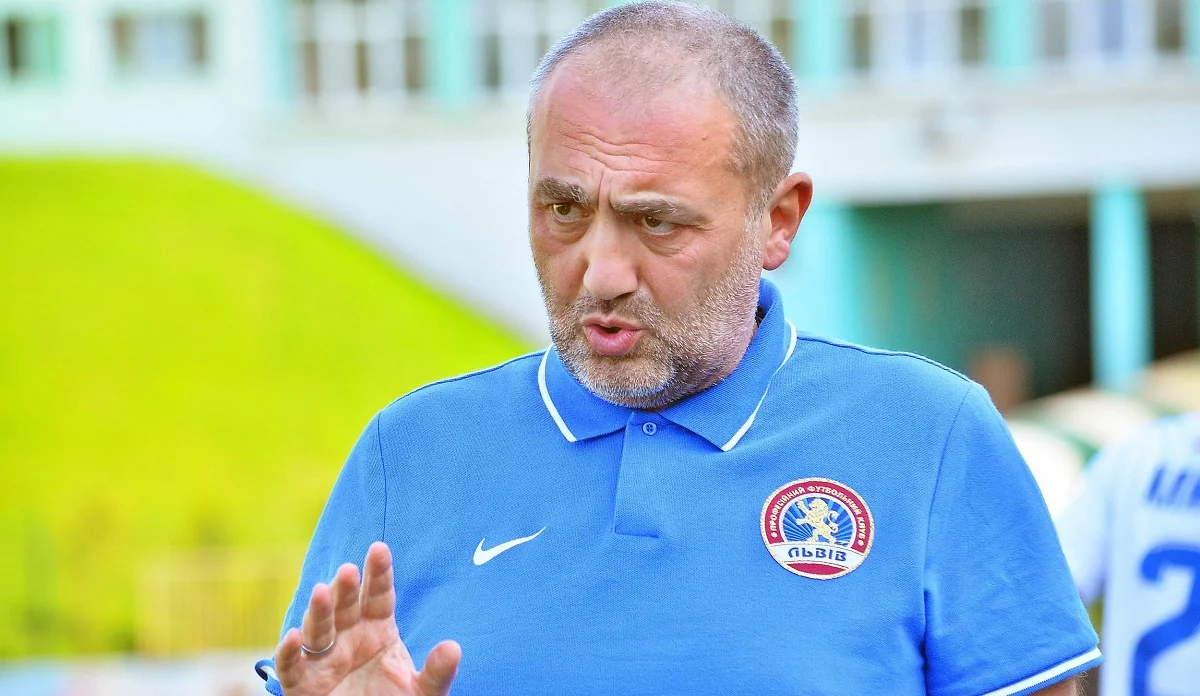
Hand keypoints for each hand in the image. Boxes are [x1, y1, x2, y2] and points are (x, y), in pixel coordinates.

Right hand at [274, 542, 460, 694]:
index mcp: (378, 631)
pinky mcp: (303, 685)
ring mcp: (325, 660)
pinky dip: (289, 652)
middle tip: (349, 570)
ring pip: (318, 630)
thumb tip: (454, 648)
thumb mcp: (422, 692)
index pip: (378, 596)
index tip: (380, 549)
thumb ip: (436, 673)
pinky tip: (293, 637)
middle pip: (346, 607)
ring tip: (321, 592)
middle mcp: (349, 638)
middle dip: (346, 588)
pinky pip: (292, 666)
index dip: (378, 573)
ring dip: (319, 611)